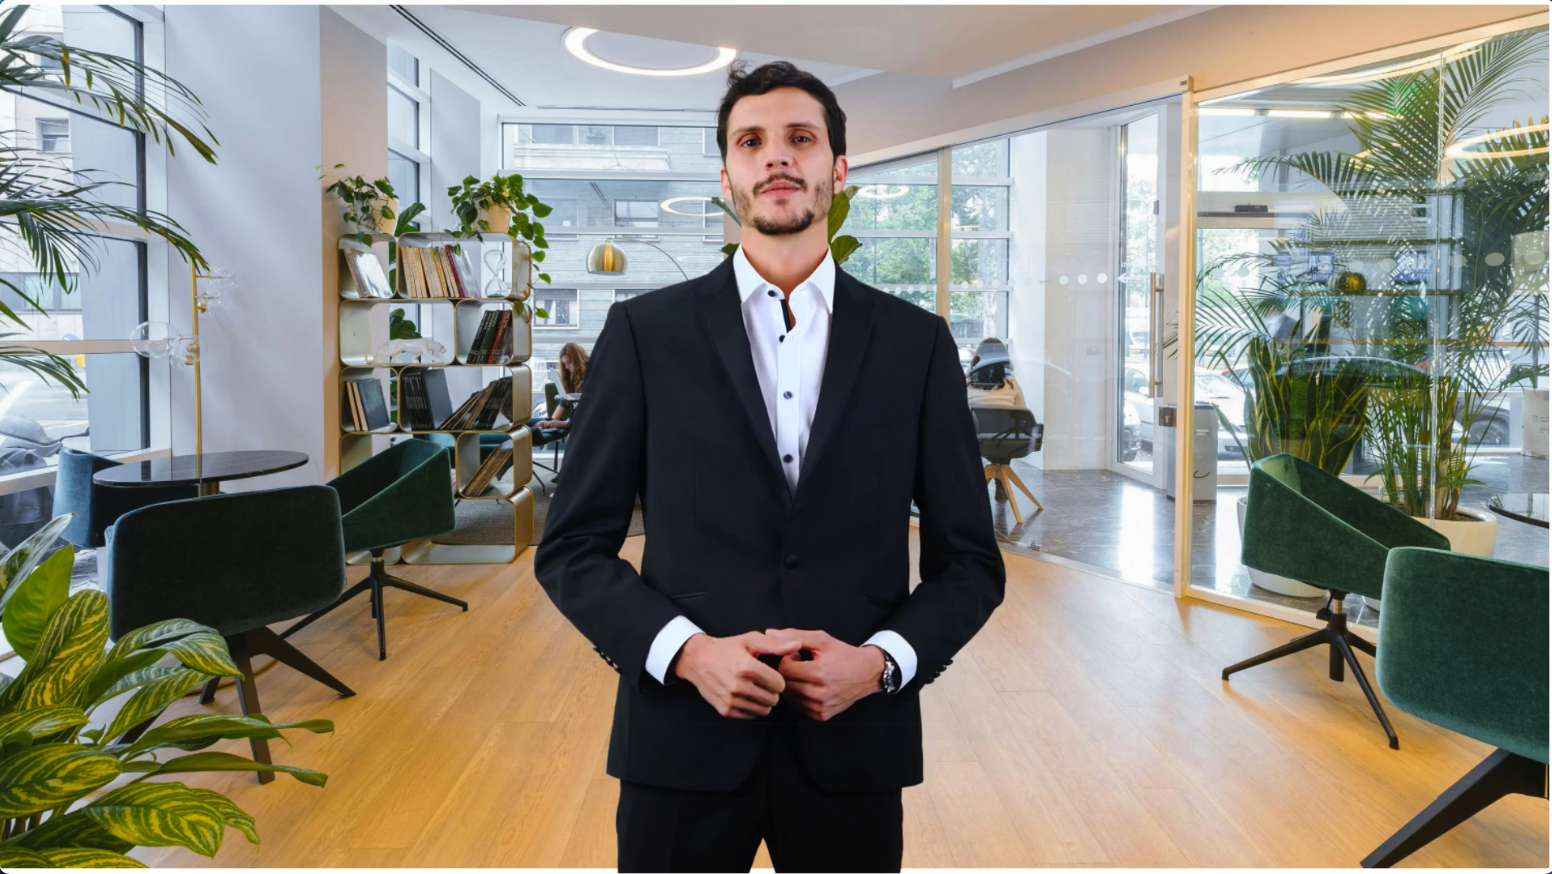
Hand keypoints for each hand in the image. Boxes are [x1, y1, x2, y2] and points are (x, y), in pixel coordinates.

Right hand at [671, 631, 801, 719]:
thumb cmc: (726, 648)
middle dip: (772, 691)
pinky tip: (745, 696)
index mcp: (748, 667)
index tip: (770, 674)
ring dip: (763, 701)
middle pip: (773, 699)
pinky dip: (751, 708)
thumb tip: (796, 645)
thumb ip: (775, 644)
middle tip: (762, 682)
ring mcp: (731, 700)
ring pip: (763, 710)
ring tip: (754, 689)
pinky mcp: (726, 710)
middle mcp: (739, 686)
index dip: (778, 679)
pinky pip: (750, 716)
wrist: (698, 659)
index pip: (779, 685)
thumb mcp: (750, 640)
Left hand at [764, 628, 884, 721]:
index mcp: (818, 673)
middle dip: (789, 673)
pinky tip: (811, 686)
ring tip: (807, 675)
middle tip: (802, 664)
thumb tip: (769, 633)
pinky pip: (799, 706)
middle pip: (785, 684)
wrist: (867, 673)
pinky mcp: (821, 715)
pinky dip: (800, 696)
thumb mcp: (821, 640)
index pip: (784, 669)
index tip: (797, 655)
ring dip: (793, 685)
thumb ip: (794, 636)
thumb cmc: (844, 654)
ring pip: (790, 697)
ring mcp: (820, 707)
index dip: (787, 660)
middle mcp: (819, 694)